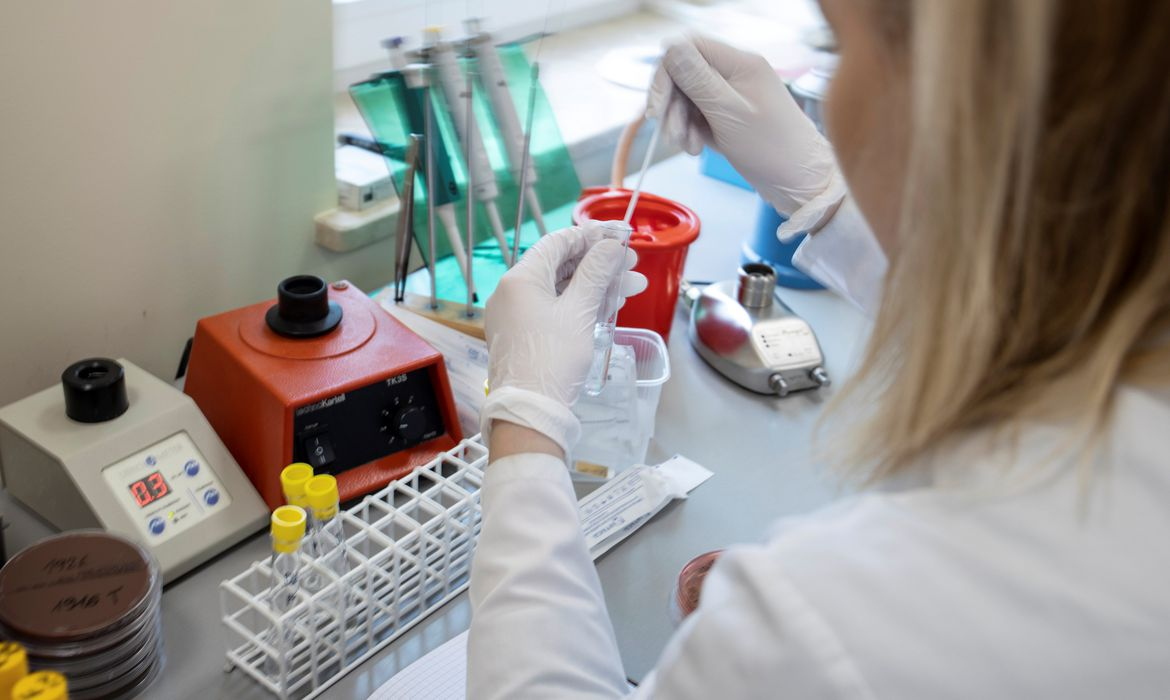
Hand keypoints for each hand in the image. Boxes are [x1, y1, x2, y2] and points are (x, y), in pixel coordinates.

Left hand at [481, 223, 646, 453]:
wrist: (530, 411)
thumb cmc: (552, 358)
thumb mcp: (579, 312)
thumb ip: (596, 273)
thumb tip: (611, 245)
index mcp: (520, 279)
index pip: (557, 243)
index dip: (590, 236)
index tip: (619, 236)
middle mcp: (512, 292)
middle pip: (561, 266)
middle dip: (600, 265)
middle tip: (632, 266)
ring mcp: (517, 315)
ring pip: (561, 290)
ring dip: (596, 287)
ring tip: (631, 289)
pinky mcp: (524, 335)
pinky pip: (554, 310)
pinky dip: (580, 306)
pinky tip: (609, 307)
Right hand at [648, 35, 844, 235]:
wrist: (797, 181)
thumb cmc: (772, 148)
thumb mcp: (728, 113)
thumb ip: (697, 79)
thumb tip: (671, 48)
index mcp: (740, 64)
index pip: (689, 49)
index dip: (667, 73)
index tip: (658, 106)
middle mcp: (735, 74)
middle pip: (685, 74)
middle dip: (672, 105)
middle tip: (671, 134)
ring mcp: (731, 95)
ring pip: (688, 97)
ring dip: (679, 122)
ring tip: (688, 147)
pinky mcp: (728, 115)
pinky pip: (697, 115)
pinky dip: (691, 131)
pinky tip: (696, 148)